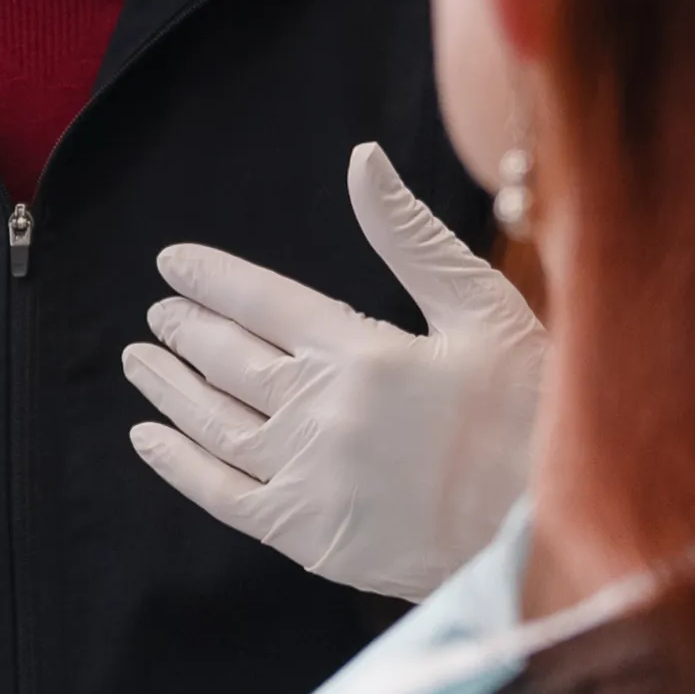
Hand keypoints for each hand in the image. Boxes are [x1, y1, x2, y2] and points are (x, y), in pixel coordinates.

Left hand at [124, 142, 548, 601]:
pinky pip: (222, 494)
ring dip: (170, 388)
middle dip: (186, 329)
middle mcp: (320, 410)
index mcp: (360, 350)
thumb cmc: (532, 407)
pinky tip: (148, 439)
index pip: (260, 301)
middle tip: (157, 313)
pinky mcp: (307, 534)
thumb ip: (410, 235)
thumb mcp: (482, 307)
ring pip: (213, 423)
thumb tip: (360, 159)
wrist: (552, 526)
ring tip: (143, 360)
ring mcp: (307, 476)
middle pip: (228, 359)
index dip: (210, 279)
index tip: (172, 264)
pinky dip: (178, 465)